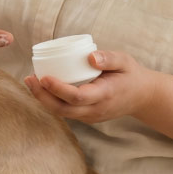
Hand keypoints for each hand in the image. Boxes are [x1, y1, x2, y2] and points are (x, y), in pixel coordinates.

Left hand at [24, 49, 162, 123]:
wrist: (143, 96)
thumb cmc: (131, 74)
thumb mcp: (125, 61)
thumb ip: (109, 58)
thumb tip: (89, 57)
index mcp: (105, 95)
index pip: (78, 97)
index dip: (58, 88)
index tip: (44, 76)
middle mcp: (96, 110)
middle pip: (63, 109)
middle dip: (42, 96)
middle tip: (29, 78)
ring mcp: (91, 116)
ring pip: (62, 113)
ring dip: (43, 99)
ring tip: (31, 81)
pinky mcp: (86, 117)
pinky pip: (65, 112)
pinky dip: (51, 101)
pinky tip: (41, 88)